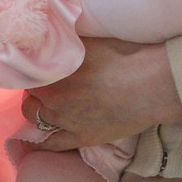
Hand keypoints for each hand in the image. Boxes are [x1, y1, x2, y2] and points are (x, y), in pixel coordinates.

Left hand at [22, 38, 181, 149]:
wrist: (150, 85)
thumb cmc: (126, 57)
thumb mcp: (92, 41)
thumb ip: (70, 43)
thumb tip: (57, 37)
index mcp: (54, 71)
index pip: (31, 72)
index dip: (36, 70)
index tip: (43, 68)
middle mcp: (54, 97)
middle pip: (31, 95)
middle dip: (36, 90)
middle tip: (47, 85)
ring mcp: (65, 121)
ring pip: (37, 118)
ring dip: (39, 110)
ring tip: (48, 105)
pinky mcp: (80, 138)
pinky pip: (52, 144)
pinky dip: (43, 141)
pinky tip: (41, 138)